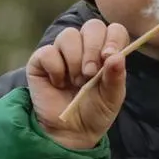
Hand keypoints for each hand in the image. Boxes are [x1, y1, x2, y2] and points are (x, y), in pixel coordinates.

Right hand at [27, 18, 127, 149]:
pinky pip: (48, 51)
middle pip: (92, 26)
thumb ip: (116, 77)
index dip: (113, 39)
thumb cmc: (94, 112)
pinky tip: (58, 83)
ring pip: (68, 35)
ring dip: (75, 60)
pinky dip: (56, 69)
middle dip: (93, 49)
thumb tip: (117, 57)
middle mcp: (84, 47)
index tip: (109, 57)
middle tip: (90, 74)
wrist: (71, 132)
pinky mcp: (41, 60)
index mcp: (106, 52)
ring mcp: (62, 51)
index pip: (113, 29)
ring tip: (76, 82)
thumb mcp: (112, 97)